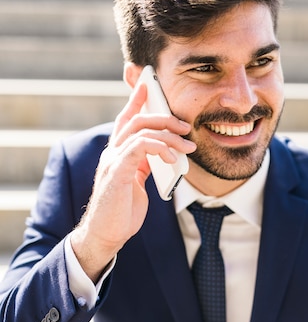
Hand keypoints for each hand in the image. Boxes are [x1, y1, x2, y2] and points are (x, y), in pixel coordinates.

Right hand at [71, 81, 195, 281]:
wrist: (106, 235)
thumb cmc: (121, 213)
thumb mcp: (136, 184)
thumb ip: (143, 166)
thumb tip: (161, 154)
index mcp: (116, 154)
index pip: (126, 120)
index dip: (136, 102)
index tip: (148, 86)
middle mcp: (112, 153)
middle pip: (137, 120)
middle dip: (164, 117)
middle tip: (186, 126)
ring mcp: (112, 160)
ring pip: (140, 130)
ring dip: (168, 135)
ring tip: (188, 145)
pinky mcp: (117, 170)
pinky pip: (139, 147)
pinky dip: (159, 147)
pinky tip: (172, 157)